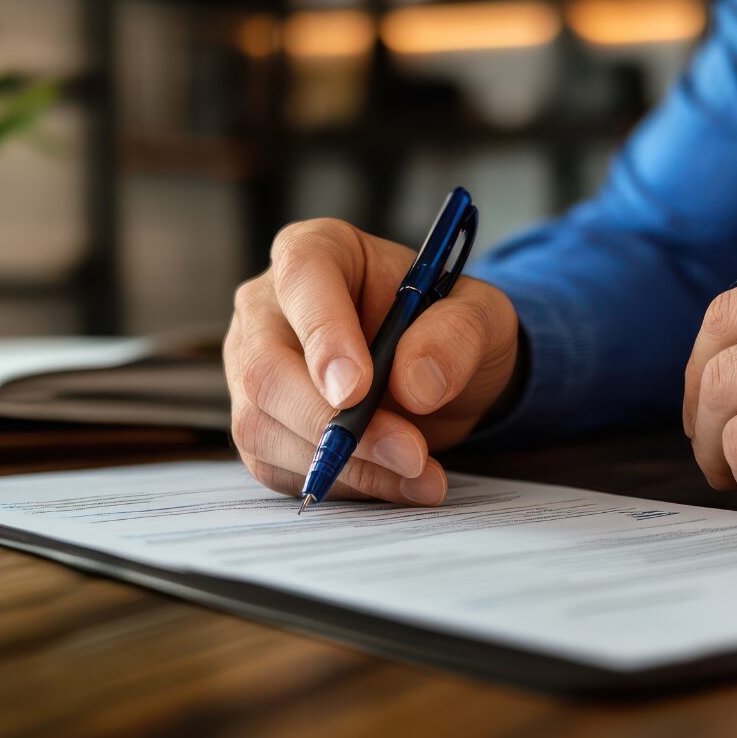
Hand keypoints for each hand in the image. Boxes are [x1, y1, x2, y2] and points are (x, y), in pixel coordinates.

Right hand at [225, 219, 518, 504]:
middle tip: (409, 453)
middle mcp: (269, 308)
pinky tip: (395, 483)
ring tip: (421, 474)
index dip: (324, 336)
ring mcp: (255, 369)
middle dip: (335, 424)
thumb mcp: (481, 316)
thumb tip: (415, 385)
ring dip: (346, 465)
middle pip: (265, 369)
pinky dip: (342, 484)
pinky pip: (279, 468)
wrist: (440, 373)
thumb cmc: (450, 327)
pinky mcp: (262, 425)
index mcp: (317, 252)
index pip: (301, 280)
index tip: (358, 391)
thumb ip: (457, 335)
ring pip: (264, 427)